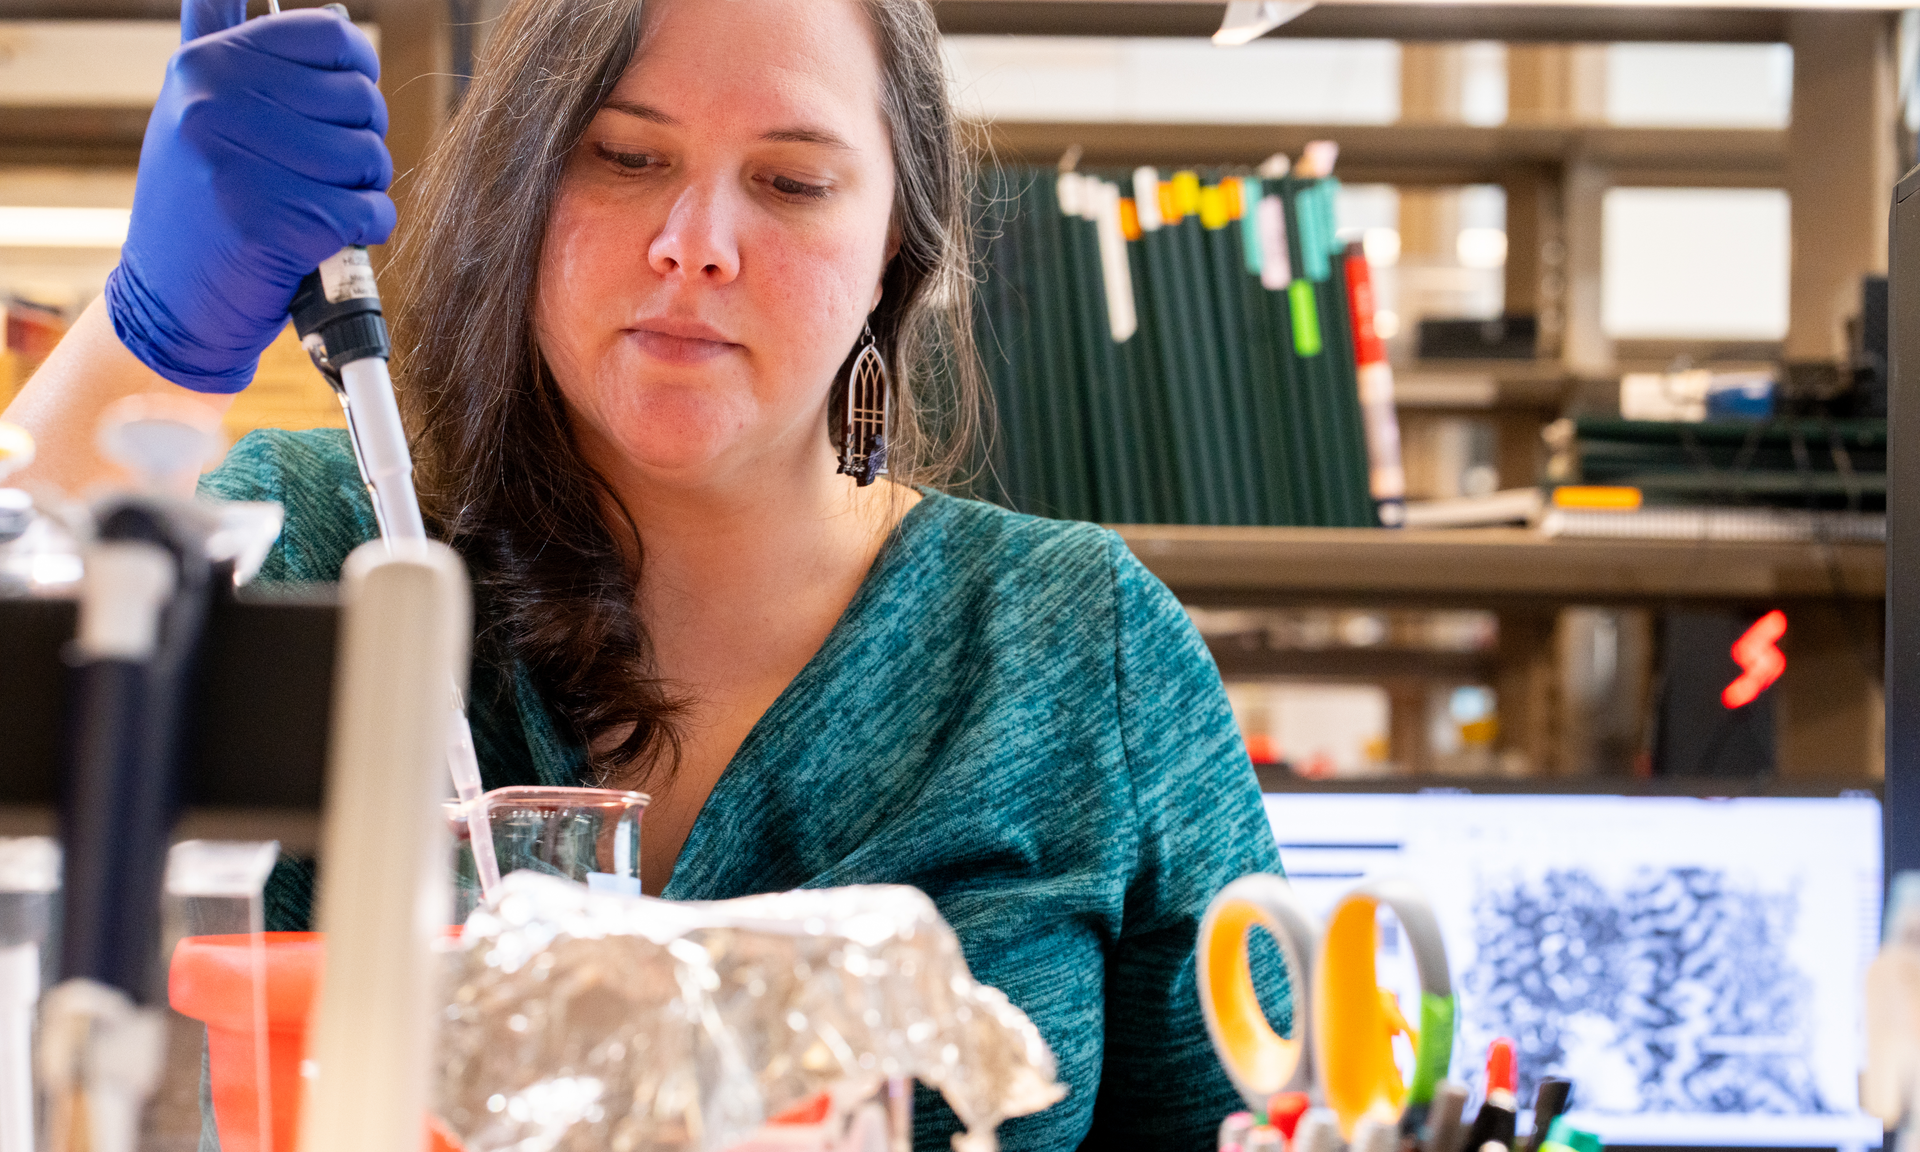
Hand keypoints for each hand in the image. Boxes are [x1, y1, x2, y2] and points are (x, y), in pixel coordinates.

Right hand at [106, 0, 394, 393]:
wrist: (170, 305)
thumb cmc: (202, 207)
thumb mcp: (195, 111)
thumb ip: (220, 44)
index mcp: (206, 65)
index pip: (333, 36)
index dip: (359, 73)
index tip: (346, 105)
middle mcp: (216, 104)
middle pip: (361, 100)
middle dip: (363, 142)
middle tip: (329, 174)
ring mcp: (239, 164)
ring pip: (370, 157)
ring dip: (365, 191)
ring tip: (324, 207)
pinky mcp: (270, 223)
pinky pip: (369, 212)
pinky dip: (366, 231)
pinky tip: (329, 239)